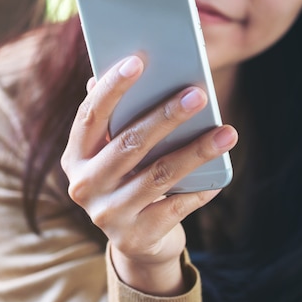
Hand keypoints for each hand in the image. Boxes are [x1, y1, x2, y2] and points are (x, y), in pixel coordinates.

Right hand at [60, 56, 237, 295]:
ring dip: (195, 152)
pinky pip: (175, 207)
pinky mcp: (135, 236)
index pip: (89, 115)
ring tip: (226, 133)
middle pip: (129, 144)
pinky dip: (200, 189)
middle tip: (198, 94)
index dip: (112, 88)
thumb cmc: (128, 181)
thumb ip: (118, 118)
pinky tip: (219, 176)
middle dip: (165, 117)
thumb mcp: (114, 153)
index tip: (138, 61)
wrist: (136, 240)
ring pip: (158, 175)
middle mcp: (84, 186)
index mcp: (75, 157)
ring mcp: (107, 214)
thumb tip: (131, 66)